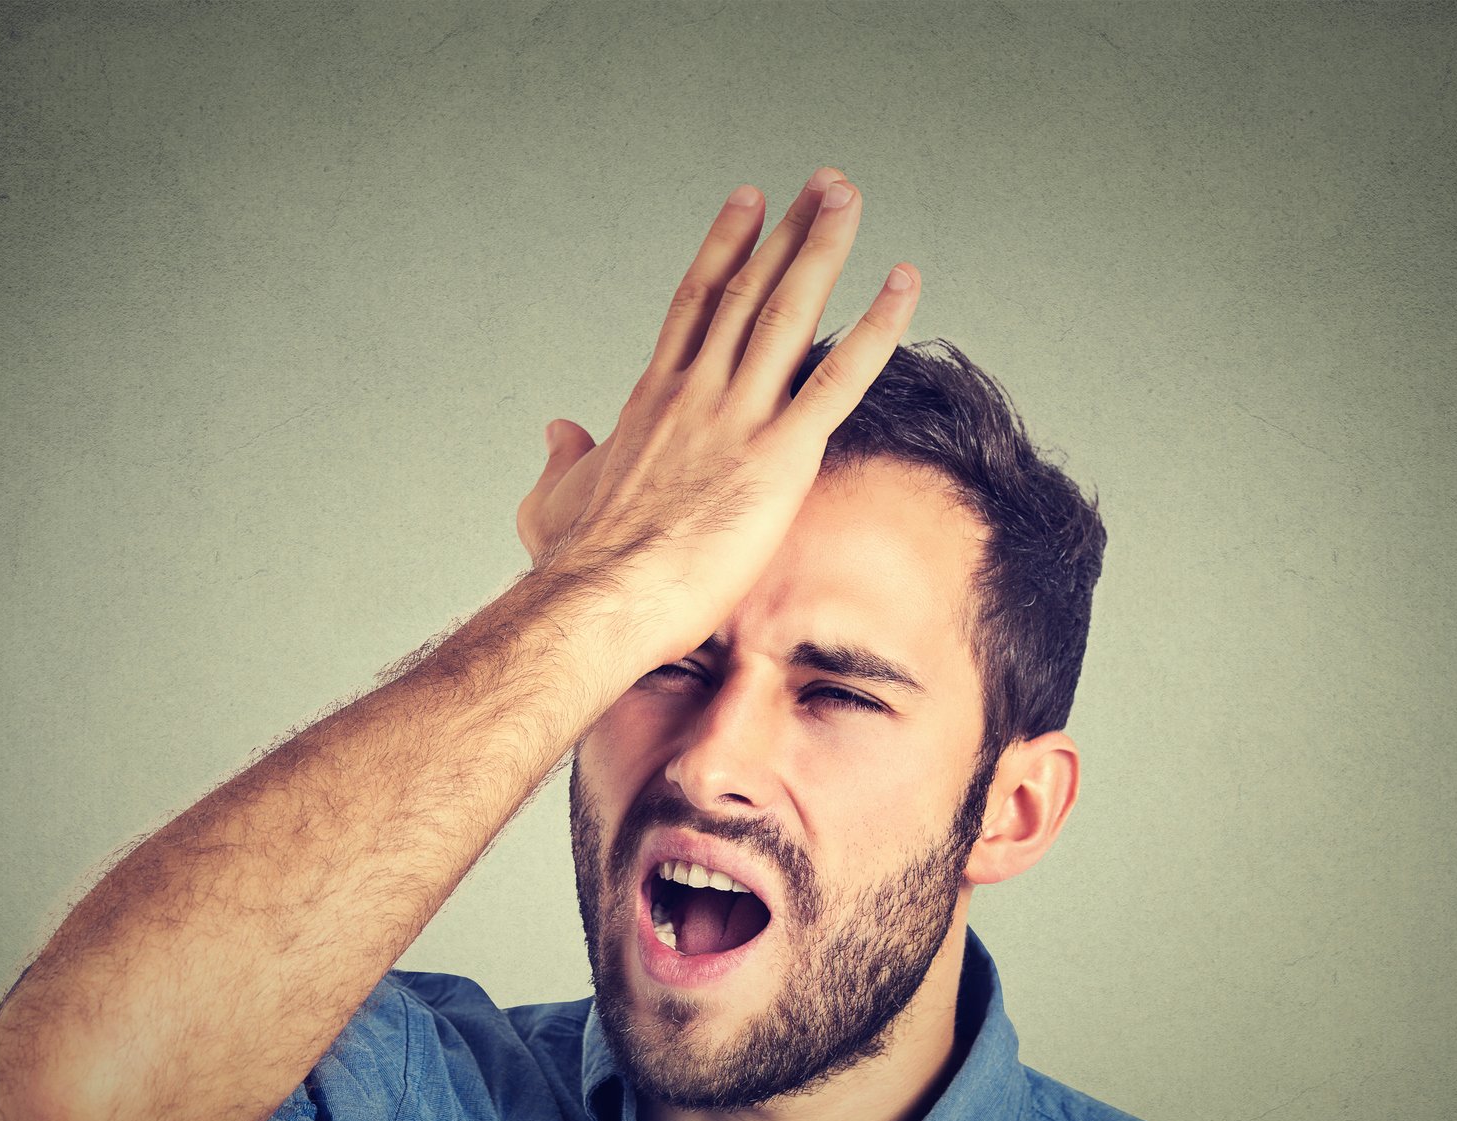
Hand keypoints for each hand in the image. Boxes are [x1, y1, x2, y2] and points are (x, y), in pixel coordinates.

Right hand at [518, 167, 919, 659]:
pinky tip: (904, 283)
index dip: (726, 247)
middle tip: (825, 185)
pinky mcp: (778, 457)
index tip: (751, 203)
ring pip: (790, 312)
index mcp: (653, 398)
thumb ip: (561, 458)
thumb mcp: (552, 500)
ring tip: (850, 199)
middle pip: (750, 290)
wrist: (598, 598)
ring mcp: (737, 418)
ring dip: (826, 248)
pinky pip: (839, 378)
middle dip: (790, 231)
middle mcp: (697, 392)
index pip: (695, 303)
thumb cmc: (575, 564)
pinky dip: (878, 327)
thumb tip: (558, 430)